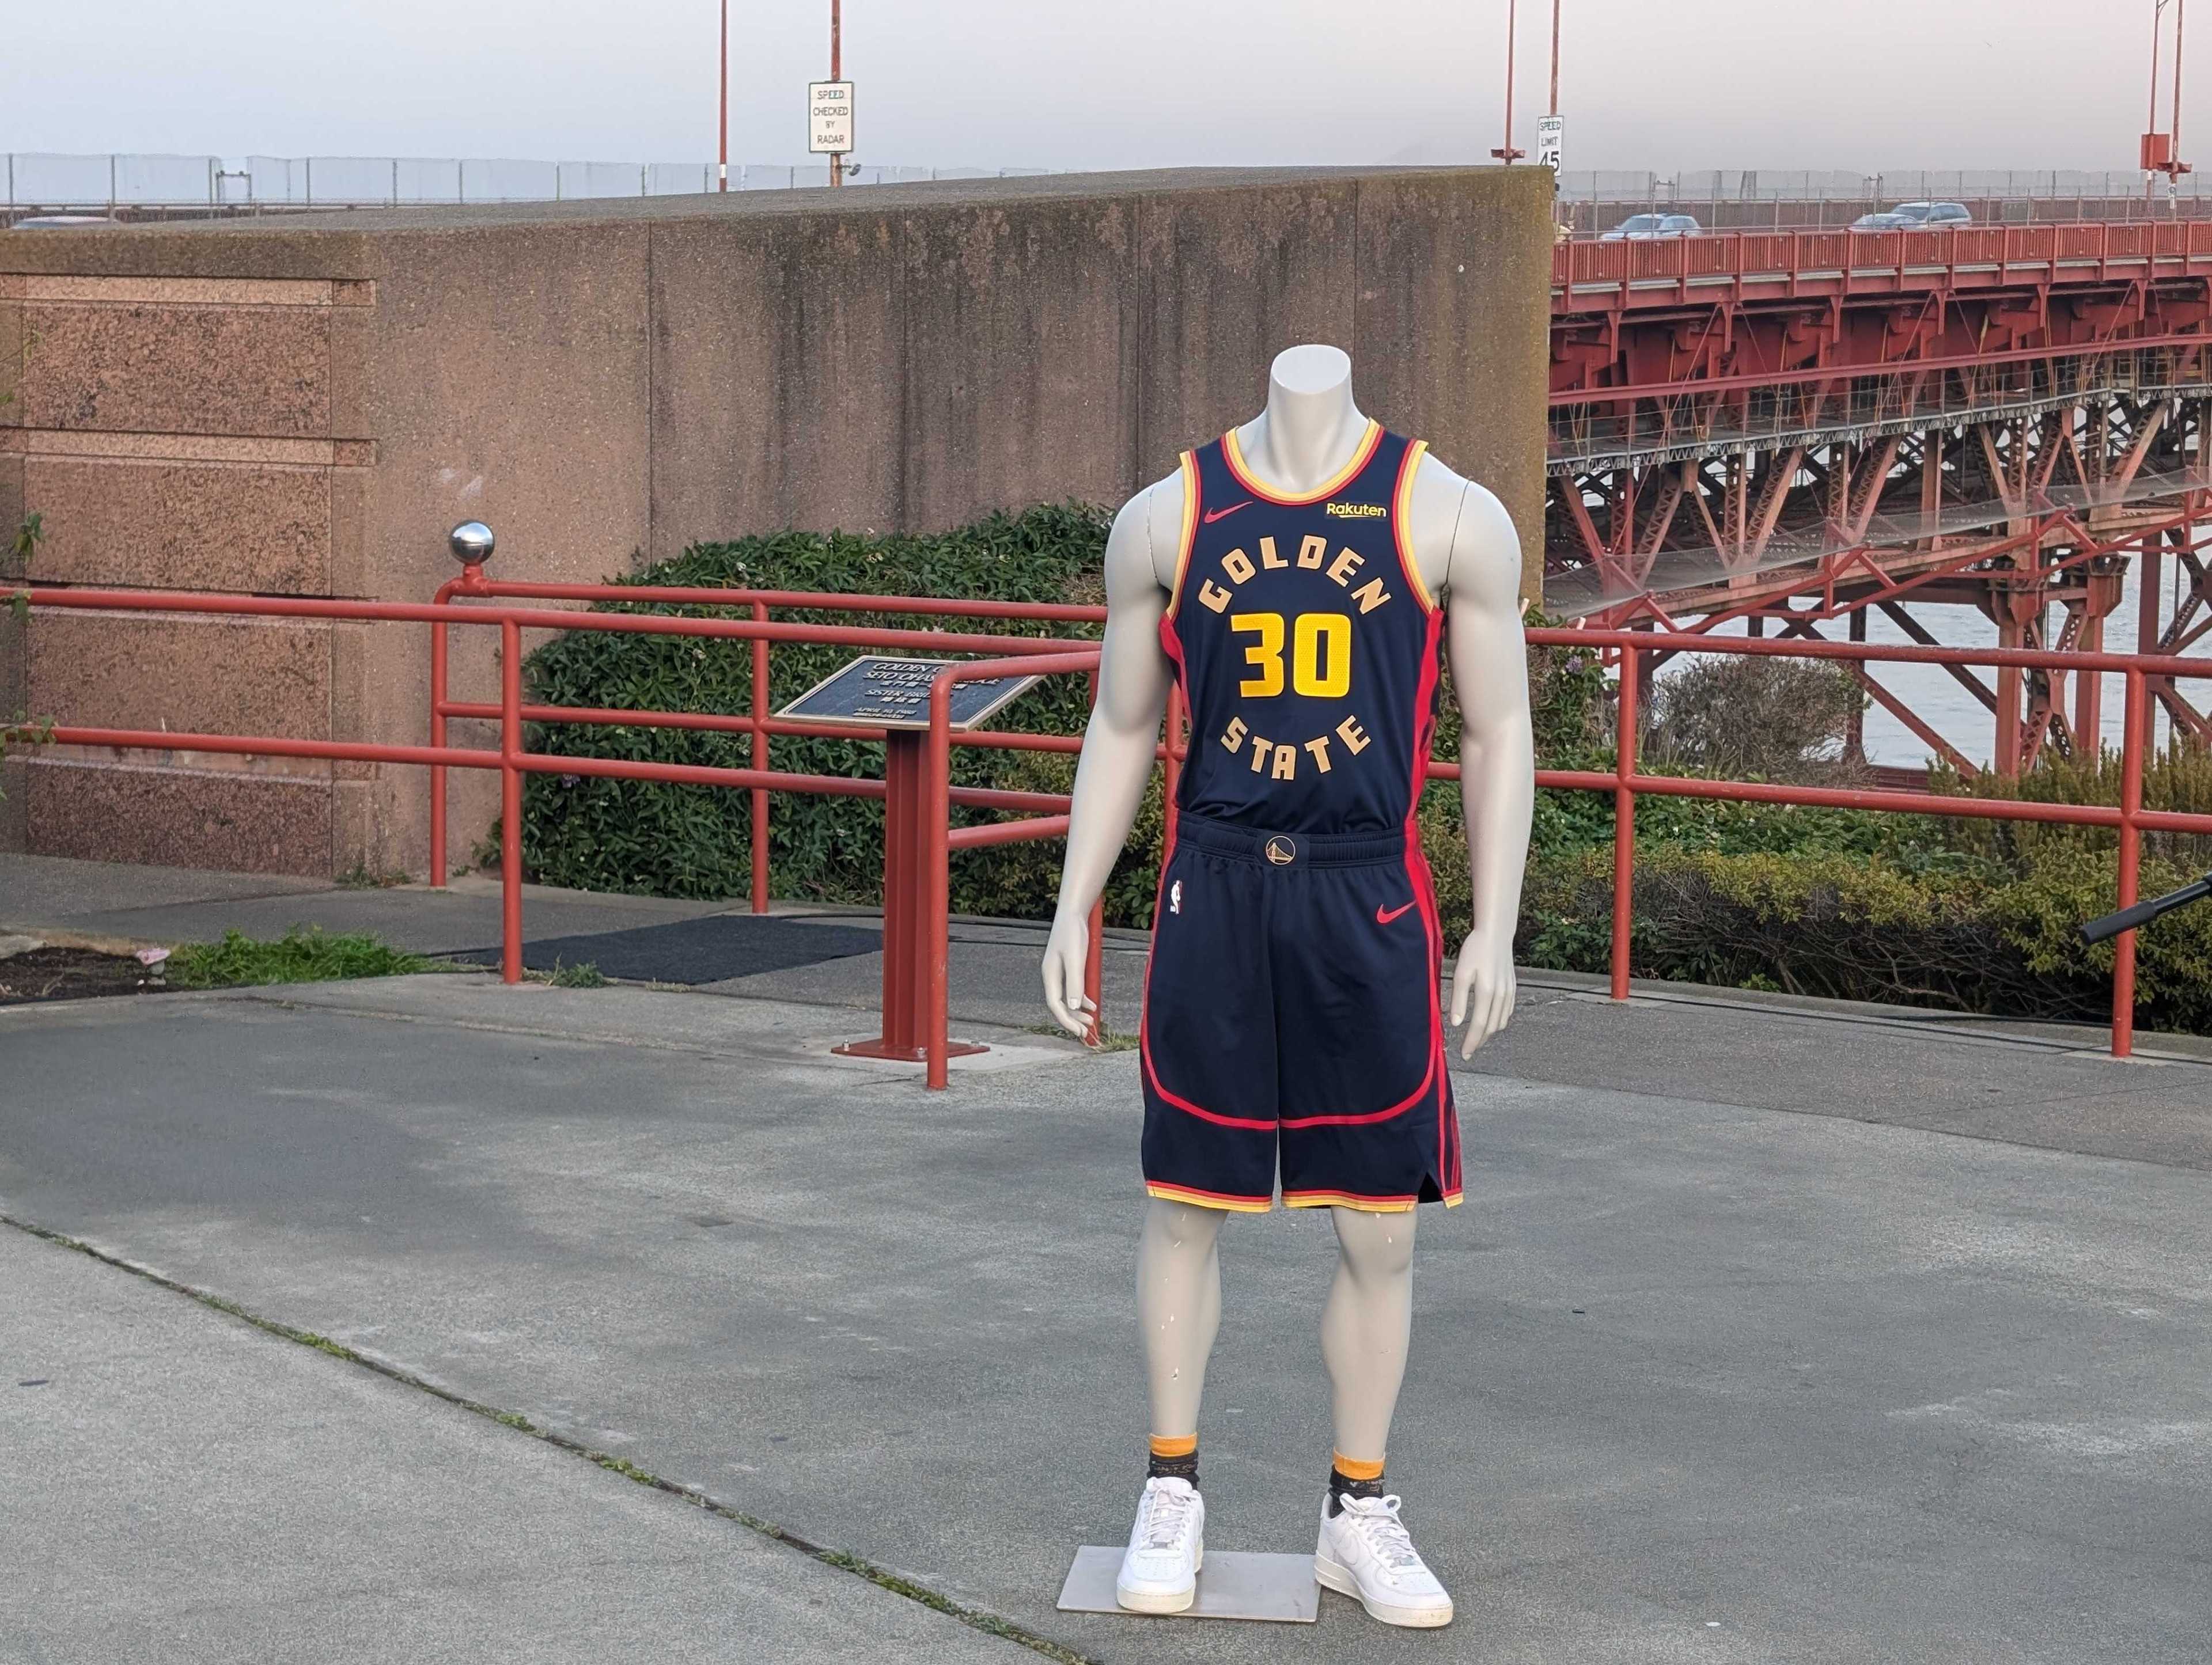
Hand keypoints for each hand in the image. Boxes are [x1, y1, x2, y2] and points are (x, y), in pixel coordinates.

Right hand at [1041, 910, 1094, 1038]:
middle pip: (1060, 1005)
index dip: (1066, 1020)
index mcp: (1050, 975)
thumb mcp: (1076, 959)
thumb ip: (1075, 983)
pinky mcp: (1068, 967)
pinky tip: (1092, 1004)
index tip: (1079, 1032)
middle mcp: (1052, 976)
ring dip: (1078, 1011)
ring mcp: (1060, 972)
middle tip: (1088, 1031)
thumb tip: (1074, 1007)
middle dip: (1073, 1019)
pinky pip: (1073, 989)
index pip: (1055, 1005)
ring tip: (1092, 1020)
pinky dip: (1082, 999)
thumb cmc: (1073, 933)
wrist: (1073, 913)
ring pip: (1067, 998)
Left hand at [1448, 928, 1515, 1057]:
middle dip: (1479, 1042)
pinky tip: (1489, 1022)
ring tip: (1476, 1038)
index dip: (1471, 1042)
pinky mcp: (1512, 988)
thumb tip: (1455, 1023)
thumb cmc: (1475, 950)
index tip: (1464, 1054)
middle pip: (1491, 1027)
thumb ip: (1458, 999)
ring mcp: (1509, 992)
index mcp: (1486, 992)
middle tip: (1468, 1051)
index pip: (1478, 1025)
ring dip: (1489, 1033)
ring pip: (1500, 1022)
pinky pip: (1507, 1012)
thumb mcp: (1461, 973)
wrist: (1496, 934)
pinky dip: (1498, 1021)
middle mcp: (1501, 995)